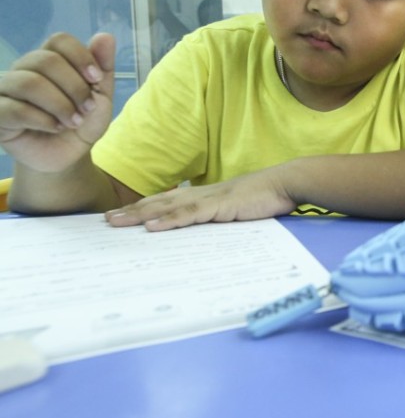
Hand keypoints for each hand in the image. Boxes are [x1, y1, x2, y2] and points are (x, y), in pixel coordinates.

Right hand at [0, 33, 114, 172]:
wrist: (67, 156)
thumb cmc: (81, 121)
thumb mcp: (101, 96)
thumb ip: (103, 67)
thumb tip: (106, 36)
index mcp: (48, 60)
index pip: (59, 40)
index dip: (81, 56)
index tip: (97, 80)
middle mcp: (23, 70)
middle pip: (45, 60)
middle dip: (74, 87)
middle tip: (87, 108)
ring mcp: (5, 90)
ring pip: (28, 83)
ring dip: (60, 104)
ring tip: (73, 122)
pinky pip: (13, 109)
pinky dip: (43, 120)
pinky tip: (55, 128)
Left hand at [105, 168, 294, 230]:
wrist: (286, 184)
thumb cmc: (266, 198)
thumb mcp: (237, 211)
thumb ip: (219, 219)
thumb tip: (205, 234)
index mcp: (205, 197)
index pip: (168, 202)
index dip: (144, 208)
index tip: (122, 215)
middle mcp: (201, 195)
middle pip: (160, 202)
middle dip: (132, 212)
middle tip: (106, 221)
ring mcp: (209, 199)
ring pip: (168, 207)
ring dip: (140, 215)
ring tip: (117, 223)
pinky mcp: (220, 206)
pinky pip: (190, 215)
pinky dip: (169, 220)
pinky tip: (152, 226)